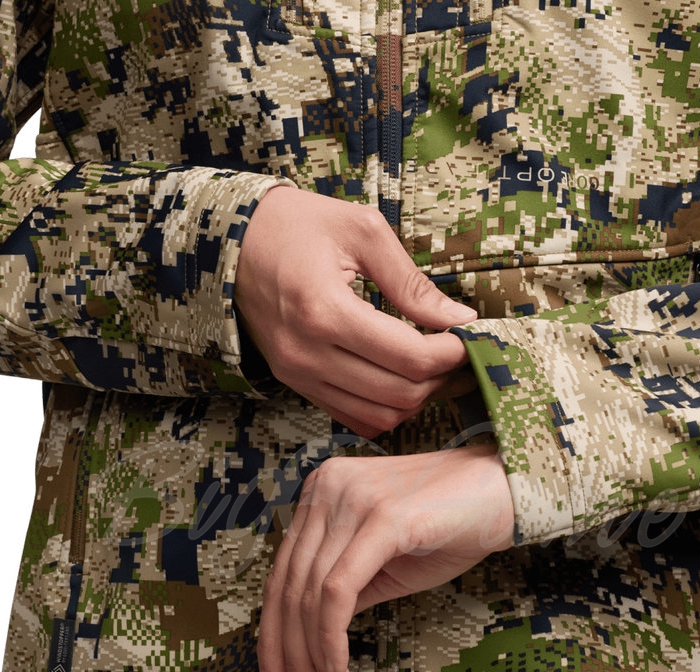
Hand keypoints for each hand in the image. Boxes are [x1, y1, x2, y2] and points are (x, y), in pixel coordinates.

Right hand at [234, 186, 478, 437]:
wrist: (230, 243)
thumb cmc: (296, 225)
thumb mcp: (361, 231)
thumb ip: (412, 282)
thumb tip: (458, 318)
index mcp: (324, 310)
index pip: (410, 357)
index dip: (452, 353)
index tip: (469, 334)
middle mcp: (308, 354)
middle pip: (400, 394)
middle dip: (442, 377)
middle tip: (458, 351)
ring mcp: (298, 375)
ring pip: (380, 416)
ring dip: (417, 398)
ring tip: (434, 366)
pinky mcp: (296, 384)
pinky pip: (354, 418)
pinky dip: (387, 408)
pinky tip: (400, 379)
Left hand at [257, 444, 514, 671]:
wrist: (509, 491)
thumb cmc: (453, 525)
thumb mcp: (385, 563)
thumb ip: (345, 589)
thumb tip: (310, 639)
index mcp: (321, 493)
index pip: (281, 575)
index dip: (273, 636)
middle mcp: (326, 489)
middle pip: (287, 588)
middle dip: (288, 658)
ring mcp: (350, 499)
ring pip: (309, 596)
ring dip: (314, 661)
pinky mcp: (381, 517)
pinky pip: (338, 592)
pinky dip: (332, 641)